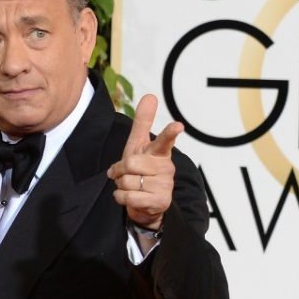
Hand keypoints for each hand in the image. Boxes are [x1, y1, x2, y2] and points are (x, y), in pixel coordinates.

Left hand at [107, 95, 183, 230]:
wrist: (145, 202)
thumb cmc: (141, 168)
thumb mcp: (139, 144)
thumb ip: (143, 122)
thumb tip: (150, 96)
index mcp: (160, 152)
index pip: (165, 141)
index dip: (170, 133)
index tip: (178, 126)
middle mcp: (166, 167)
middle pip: (131, 163)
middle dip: (120, 169)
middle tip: (124, 173)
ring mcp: (165, 186)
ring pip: (128, 181)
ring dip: (121, 185)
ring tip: (130, 186)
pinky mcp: (159, 202)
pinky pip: (128, 197)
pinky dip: (121, 197)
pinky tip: (128, 196)